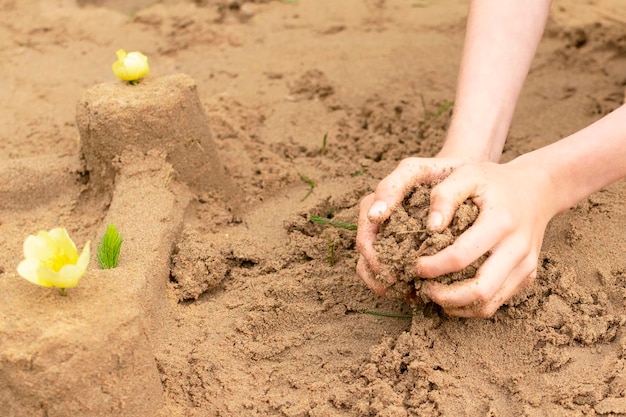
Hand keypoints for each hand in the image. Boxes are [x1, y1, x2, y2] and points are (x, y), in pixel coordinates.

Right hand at [356, 156, 464, 295]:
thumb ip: (392, 186)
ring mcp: (389, 236)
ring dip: (386, 285)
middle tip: (401, 288)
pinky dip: (399, 285)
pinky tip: (416, 291)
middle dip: (380, 277)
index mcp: (375, 206)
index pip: (364, 238)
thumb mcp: (415, 170)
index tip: (392, 274)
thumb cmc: (438, 172)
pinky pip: (391, 273)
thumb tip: (374, 217)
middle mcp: (377, 223)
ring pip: (373, 270)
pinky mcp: (404, 248)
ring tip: (408, 294)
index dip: (374, 259)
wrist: (463, 177)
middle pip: (366, 259)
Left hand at [418, 160, 553, 317]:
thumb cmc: (495, 181)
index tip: (415, 265)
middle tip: (424, 288)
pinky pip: (498, 301)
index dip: (433, 266)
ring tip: (435, 294)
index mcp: (500, 223)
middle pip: (479, 291)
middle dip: (445, 297)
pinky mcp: (528, 275)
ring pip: (489, 304)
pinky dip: (472, 304)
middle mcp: (517, 249)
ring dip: (457, 306)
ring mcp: (526, 265)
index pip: (460, 257)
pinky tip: (453, 293)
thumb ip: (445, 195)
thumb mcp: (468, 174)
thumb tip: (431, 228)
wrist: (539, 189)